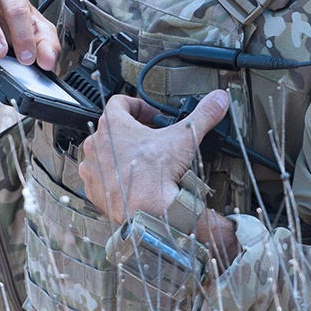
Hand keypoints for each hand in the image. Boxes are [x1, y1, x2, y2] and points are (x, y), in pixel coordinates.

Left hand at [78, 91, 236, 261]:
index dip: (140, 106)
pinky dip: (116, 177)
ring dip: (122, 155)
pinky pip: (100, 177)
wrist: (145, 211)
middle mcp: (97, 145)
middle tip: (153, 140)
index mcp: (112, 126)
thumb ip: (202, 115)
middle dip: (134, 133)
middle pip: (113, 129)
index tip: (153, 115)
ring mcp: (92, 168)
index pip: (120, 102)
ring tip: (144, 162)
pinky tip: (134, 181)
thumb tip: (218, 99)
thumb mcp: (184, 138)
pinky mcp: (93, 189)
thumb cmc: (155, 174)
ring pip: (105, 153)